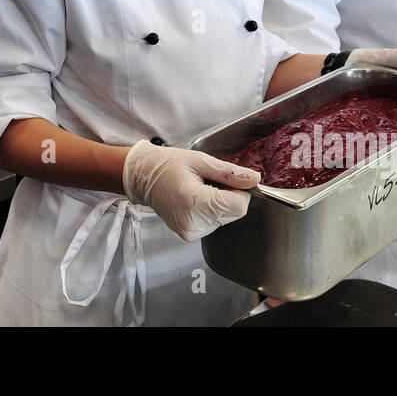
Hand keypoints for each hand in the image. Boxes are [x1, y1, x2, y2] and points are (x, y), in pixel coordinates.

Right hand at [122, 141, 259, 241]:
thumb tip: (254, 179)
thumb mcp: (200, 160)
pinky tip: (195, 200)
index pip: (239, 206)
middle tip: (208, 182)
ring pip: (226, 219)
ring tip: (199, 190)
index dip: (240, 191)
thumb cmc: (167, 164)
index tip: (228, 179)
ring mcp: (190, 232)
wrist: (142, 177)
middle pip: (234, 214)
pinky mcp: (189, 235)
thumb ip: (229, 172)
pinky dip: (211, 211)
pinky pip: (214, 223)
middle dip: (229, 196)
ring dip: (220, 204)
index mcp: (195, 201)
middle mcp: (192, 222)